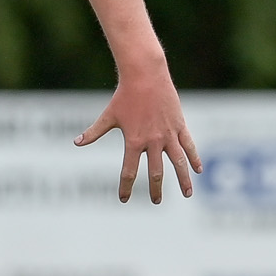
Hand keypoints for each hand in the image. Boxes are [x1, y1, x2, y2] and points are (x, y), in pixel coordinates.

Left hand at [74, 67, 202, 202]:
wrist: (145, 75)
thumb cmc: (124, 95)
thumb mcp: (108, 115)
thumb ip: (94, 132)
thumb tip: (76, 143)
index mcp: (134, 141)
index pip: (128, 172)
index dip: (125, 187)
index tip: (124, 199)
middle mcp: (152, 141)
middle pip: (156, 173)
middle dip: (156, 189)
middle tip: (156, 201)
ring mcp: (168, 134)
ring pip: (178, 163)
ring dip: (183, 180)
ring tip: (187, 194)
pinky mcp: (179, 125)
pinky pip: (189, 145)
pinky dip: (194, 158)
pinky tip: (198, 170)